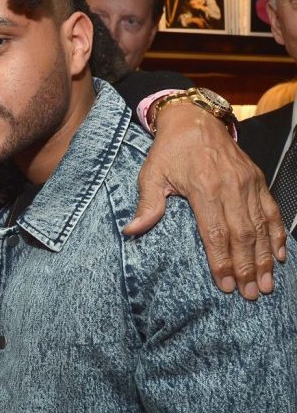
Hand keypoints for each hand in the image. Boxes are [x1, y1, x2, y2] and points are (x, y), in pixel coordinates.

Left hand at [124, 104, 285, 298]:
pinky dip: (277, 234)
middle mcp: (231, 187)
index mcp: (204, 188)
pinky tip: (280, 255)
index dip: (222, 261)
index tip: (226, 285)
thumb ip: (147, 204)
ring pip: (261, 226)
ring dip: (265, 257)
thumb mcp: (151, 173)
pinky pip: (271, 211)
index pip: (216, 233)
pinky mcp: (257, 180)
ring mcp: (248, 183)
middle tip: (252, 294)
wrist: (194, 119)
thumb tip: (131, 231)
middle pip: (243, 235)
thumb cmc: (169, 150)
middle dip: (248, 267)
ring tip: (268, 284)